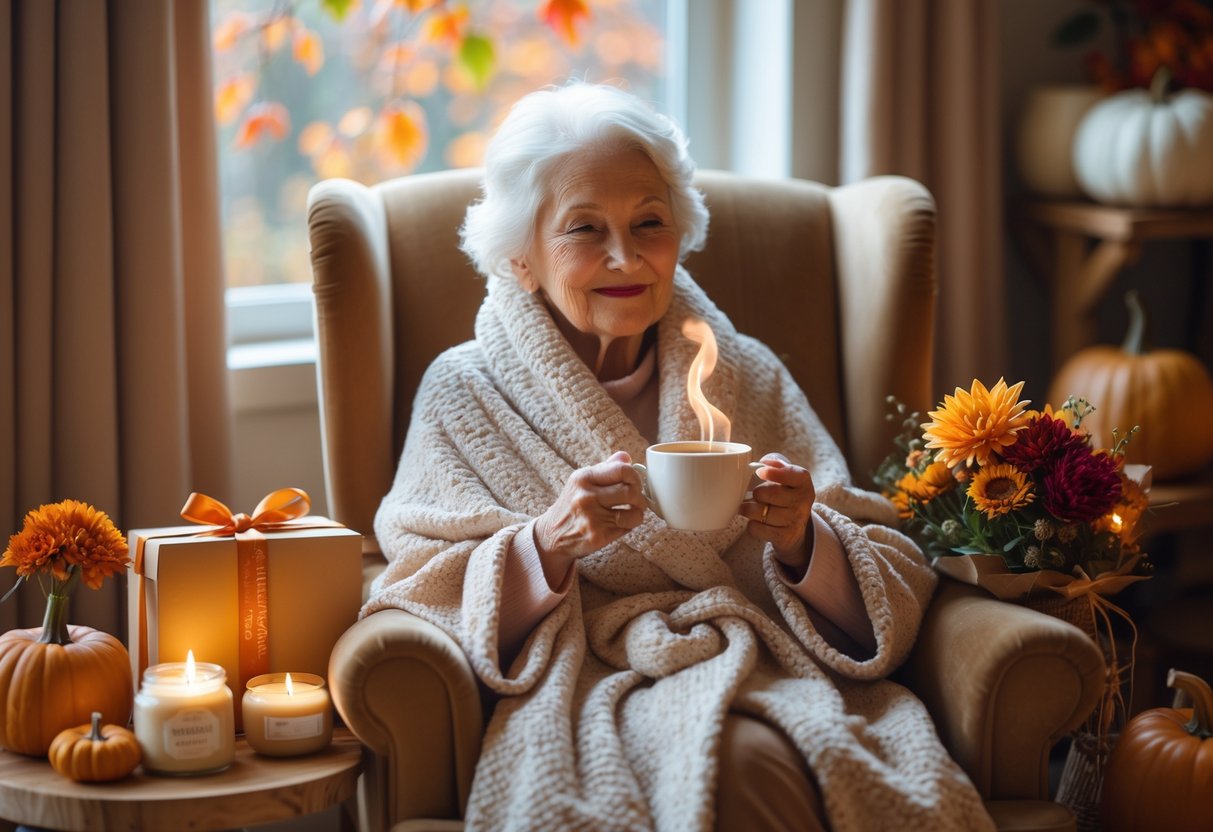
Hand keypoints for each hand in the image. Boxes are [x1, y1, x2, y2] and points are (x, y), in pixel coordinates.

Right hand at [534, 451, 644, 577]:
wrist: (551, 535)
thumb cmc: (571, 506)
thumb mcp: (581, 482)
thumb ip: (605, 468)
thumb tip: (626, 457)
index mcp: (584, 478)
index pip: (623, 470)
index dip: (635, 476)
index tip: (634, 482)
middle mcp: (587, 497)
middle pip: (632, 492)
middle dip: (640, 497)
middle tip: (637, 500)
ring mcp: (593, 518)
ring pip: (634, 513)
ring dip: (637, 514)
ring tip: (630, 513)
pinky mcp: (598, 536)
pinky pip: (627, 529)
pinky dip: (628, 526)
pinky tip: (619, 524)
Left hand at [742, 453, 814, 567]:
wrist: (795, 527)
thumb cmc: (784, 494)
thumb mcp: (785, 476)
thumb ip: (775, 464)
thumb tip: (764, 462)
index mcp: (803, 482)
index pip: (793, 475)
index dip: (775, 473)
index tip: (760, 471)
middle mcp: (803, 502)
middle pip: (770, 493)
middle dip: (757, 493)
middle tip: (756, 494)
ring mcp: (795, 521)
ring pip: (760, 512)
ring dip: (749, 509)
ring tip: (750, 507)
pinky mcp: (784, 537)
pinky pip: (756, 528)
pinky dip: (752, 525)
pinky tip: (757, 521)